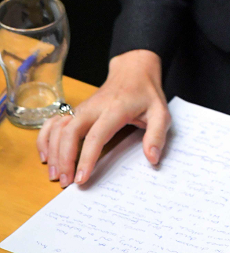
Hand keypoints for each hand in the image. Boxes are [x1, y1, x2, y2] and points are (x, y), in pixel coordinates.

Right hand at [36, 49, 170, 188]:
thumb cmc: (146, 93)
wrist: (133, 70)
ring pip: (58, 127)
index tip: (81, 179)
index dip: (86, 158)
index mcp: (115, 109)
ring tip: (55, 175)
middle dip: (64, 158)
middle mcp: (94, 107)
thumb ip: (157, 134)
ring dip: (52, 151)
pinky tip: (46, 155)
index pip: (96, 135)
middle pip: (70, 131)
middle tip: (66, 183)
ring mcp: (82, 108)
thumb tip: (152, 158)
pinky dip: (45, 137)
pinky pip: (54, 122)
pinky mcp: (76, 110)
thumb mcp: (161, 112)